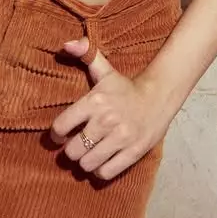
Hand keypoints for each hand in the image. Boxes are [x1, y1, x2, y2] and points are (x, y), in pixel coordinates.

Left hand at [49, 39, 176, 180]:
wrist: (159, 97)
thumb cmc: (125, 87)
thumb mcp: (105, 70)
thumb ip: (85, 54)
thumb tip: (67, 44)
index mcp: (94, 101)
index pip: (61, 126)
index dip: (57, 135)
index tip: (60, 136)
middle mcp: (105, 121)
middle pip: (72, 151)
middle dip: (72, 151)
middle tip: (77, 146)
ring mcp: (120, 138)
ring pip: (87, 164)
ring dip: (85, 162)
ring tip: (89, 155)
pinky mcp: (133, 152)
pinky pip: (106, 173)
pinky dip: (100, 171)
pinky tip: (102, 162)